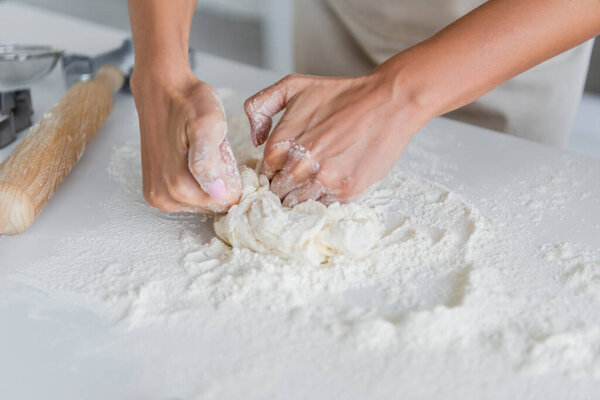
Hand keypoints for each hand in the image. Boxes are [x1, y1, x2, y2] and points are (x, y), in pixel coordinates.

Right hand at [130, 66, 240, 212]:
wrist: (162, 90)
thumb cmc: (189, 103)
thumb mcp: (207, 123)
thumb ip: (209, 157)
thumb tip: (215, 190)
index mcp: (179, 185)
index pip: (226, 201)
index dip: (234, 179)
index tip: (226, 156)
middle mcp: (165, 197)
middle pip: (214, 204)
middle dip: (221, 180)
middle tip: (215, 151)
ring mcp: (158, 197)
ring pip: (202, 202)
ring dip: (209, 181)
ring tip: (204, 154)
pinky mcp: (155, 193)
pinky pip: (188, 198)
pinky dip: (197, 182)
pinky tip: (194, 161)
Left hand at [244, 68, 429, 206]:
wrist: (388, 102)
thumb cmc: (341, 95)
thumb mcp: (293, 87)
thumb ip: (260, 107)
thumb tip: (255, 140)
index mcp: (280, 146)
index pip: (264, 174)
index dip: (274, 171)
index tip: (286, 168)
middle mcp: (298, 168)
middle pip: (279, 193)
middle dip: (286, 187)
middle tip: (302, 176)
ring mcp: (323, 182)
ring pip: (299, 205)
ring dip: (305, 196)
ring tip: (318, 179)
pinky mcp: (347, 192)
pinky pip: (324, 207)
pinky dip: (325, 199)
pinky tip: (333, 183)